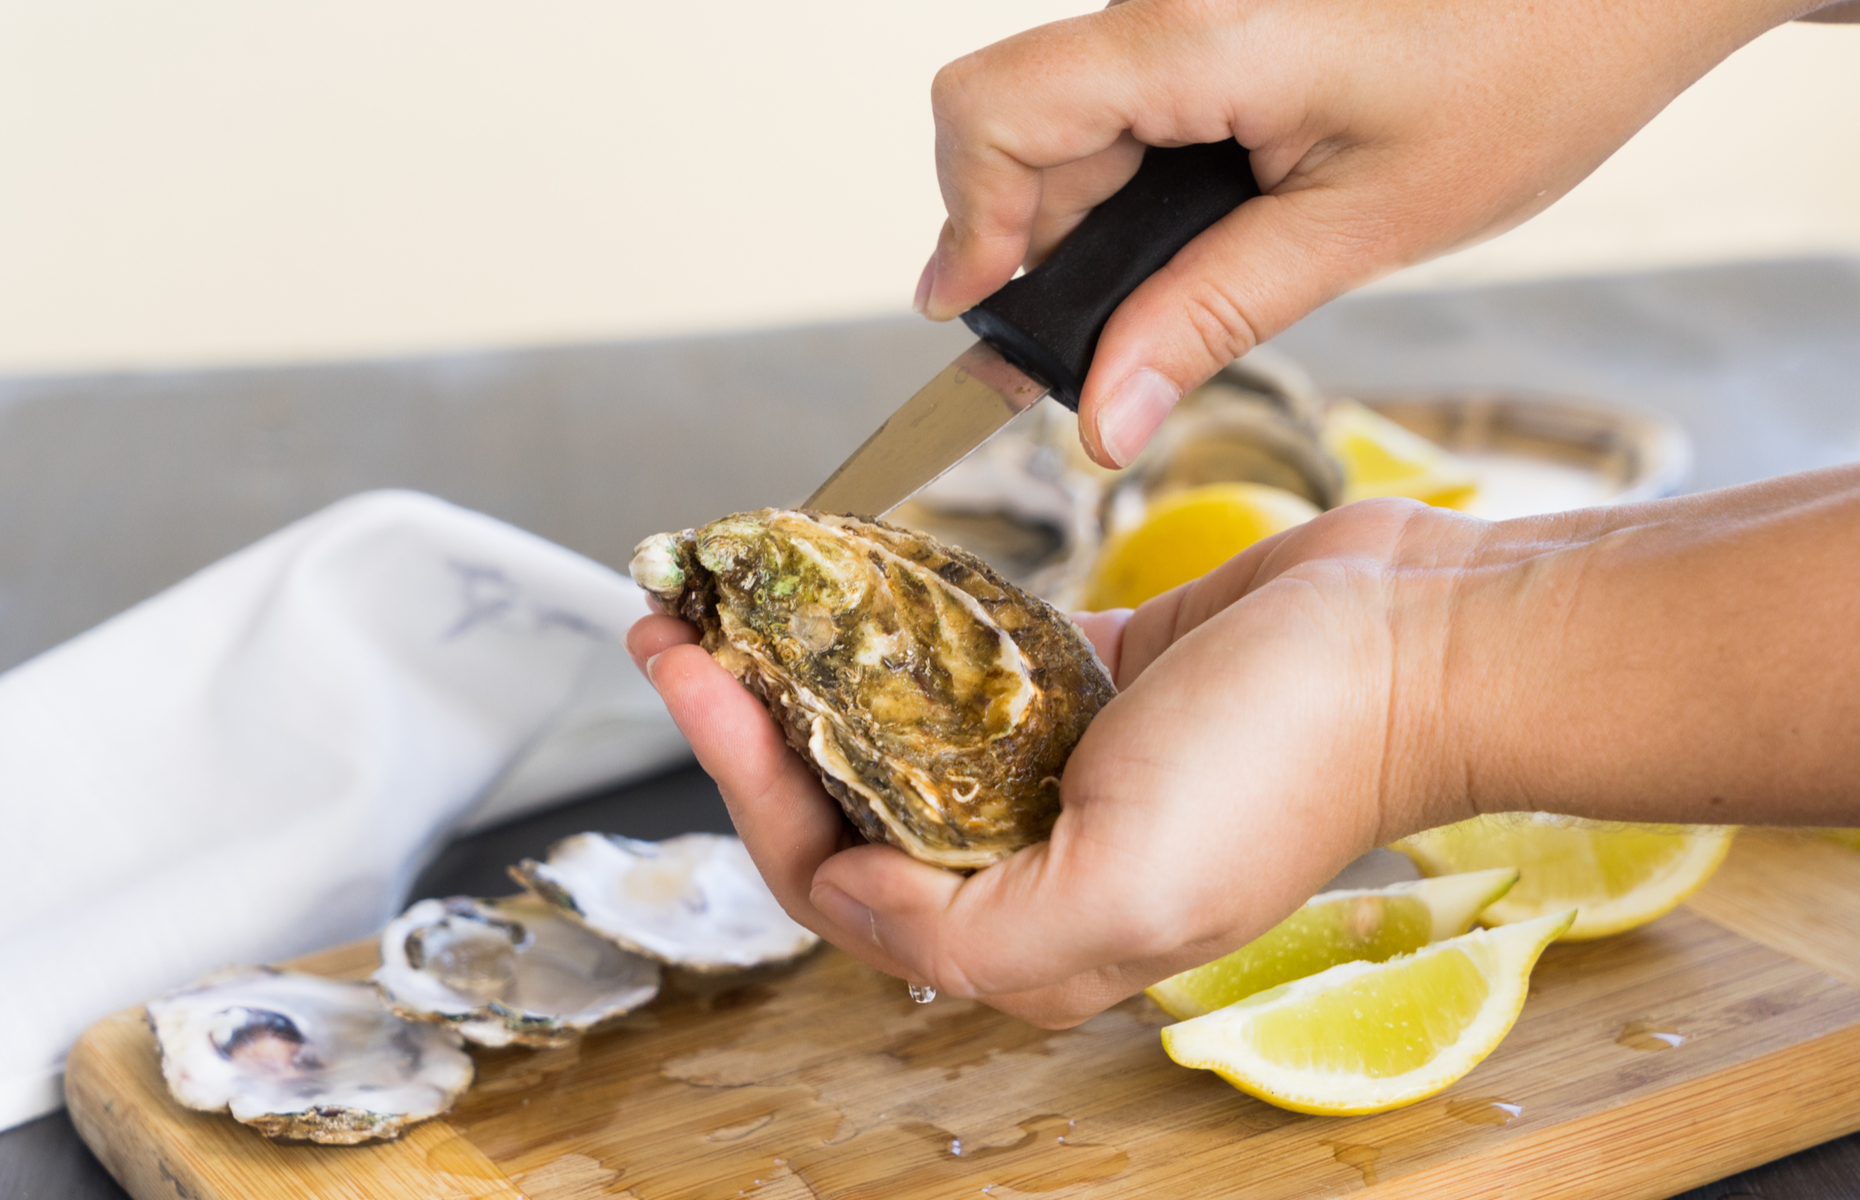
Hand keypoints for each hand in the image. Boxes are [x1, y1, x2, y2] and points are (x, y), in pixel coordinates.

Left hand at [628, 498, 1479, 1026]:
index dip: (747, 783)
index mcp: (1023, 930)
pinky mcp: (1078, 680)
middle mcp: (1026, 855)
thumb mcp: (1124, 891)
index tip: (693, 676)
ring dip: (806, 663)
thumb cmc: (1289, 763)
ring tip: (736, 592)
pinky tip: (844, 577)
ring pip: (888, 724)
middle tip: (676, 621)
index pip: (834, 874)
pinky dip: (893, 622)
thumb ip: (963, 933)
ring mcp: (1051, 763)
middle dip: (749, 714)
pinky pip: (956, 658)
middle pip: (843, 795)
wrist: (1414, 642)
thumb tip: (844, 888)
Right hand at [916, 0, 1812, 467]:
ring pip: (1064, 114)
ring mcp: (1191, 3)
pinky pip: (1122, 97)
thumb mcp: (1359, 228)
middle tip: (1090, 347)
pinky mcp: (1216, 18)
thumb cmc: (1529, 72)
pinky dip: (1130, 179)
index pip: (993, 112)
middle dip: (1031, 242)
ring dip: (1087, 218)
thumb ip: (1208, 318)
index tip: (984, 320)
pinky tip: (1196, 230)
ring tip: (1166, 295)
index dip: (965, 224)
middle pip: (1017, 122)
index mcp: (1197, 35)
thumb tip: (1099, 415)